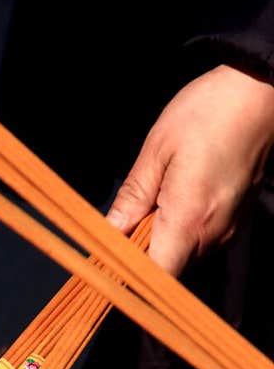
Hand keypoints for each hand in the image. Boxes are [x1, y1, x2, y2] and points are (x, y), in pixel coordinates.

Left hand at [107, 65, 273, 274]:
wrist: (260, 91)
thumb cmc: (208, 112)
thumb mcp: (157, 149)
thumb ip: (133, 197)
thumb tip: (109, 231)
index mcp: (189, 220)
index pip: (157, 277)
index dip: (131, 277)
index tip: (111, 261)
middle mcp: (213, 234)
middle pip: (169, 269)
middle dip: (143, 253)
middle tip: (126, 222)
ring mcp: (228, 229)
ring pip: (184, 255)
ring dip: (162, 239)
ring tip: (154, 201)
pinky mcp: (236, 220)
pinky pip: (201, 239)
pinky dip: (182, 229)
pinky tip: (176, 198)